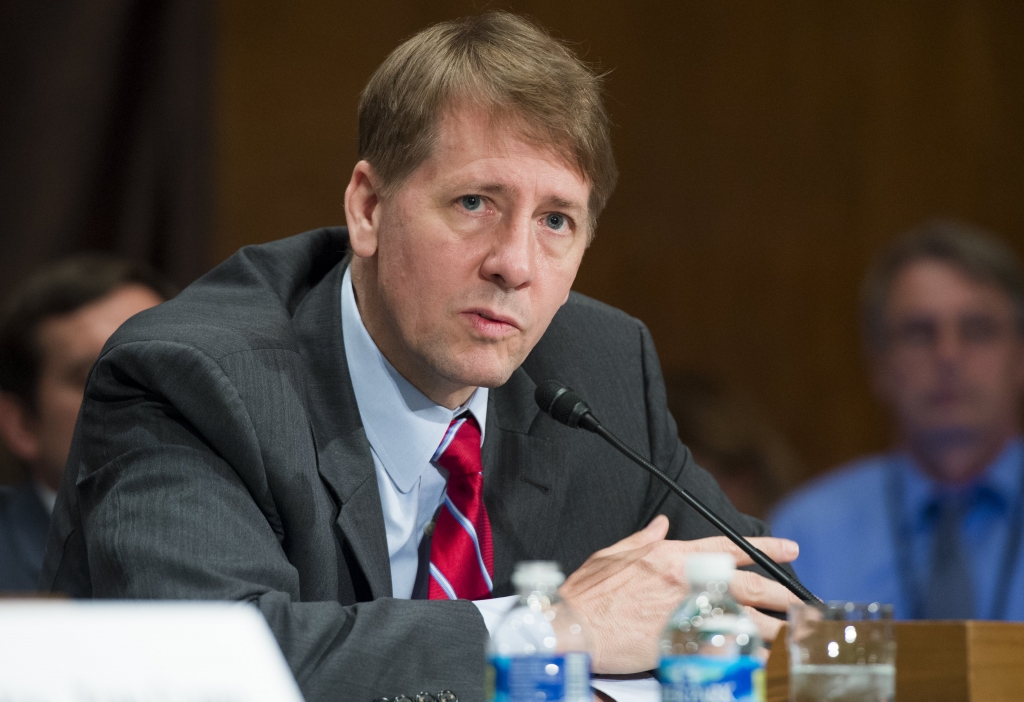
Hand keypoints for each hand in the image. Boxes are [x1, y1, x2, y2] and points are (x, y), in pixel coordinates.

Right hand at [558, 514, 799, 673]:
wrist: (574, 626)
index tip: (789, 548)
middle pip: (746, 584)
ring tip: (797, 635)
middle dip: (780, 591)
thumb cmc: (588, 593)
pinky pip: (727, 648)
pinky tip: (767, 660)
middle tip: (804, 601)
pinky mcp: (683, 643)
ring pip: (743, 618)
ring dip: (774, 627)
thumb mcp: (614, 553)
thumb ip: (643, 539)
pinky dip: (749, 654)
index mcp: (670, 555)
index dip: (763, 546)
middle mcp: (685, 579)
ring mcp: (687, 612)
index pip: (727, 546)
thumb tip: (660, 524)